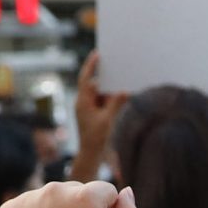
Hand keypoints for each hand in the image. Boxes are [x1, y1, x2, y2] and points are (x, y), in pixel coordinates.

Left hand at [74, 51, 129, 166]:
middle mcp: (84, 103)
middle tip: (115, 66)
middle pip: (94, 85)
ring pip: (100, 94)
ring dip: (110, 91)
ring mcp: (88, 108)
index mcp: (83, 102)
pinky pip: (103, 102)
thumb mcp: (108, 119)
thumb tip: (125, 91)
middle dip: (105, 77)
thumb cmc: (96, 138)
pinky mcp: (93, 114)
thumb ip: (116, 103)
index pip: (86, 79)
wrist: (90, 154)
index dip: (91, 66)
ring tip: (122, 84)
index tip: (97, 54)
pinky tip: (122, 97)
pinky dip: (111, 99)